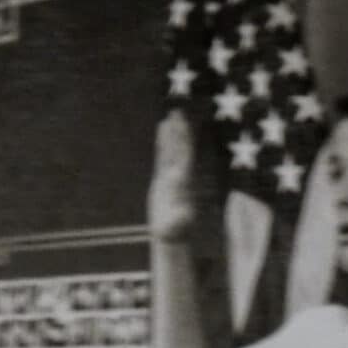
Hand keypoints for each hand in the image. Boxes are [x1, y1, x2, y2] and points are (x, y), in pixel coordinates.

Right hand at [148, 111, 195, 241]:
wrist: (171, 235)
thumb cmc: (173, 233)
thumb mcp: (176, 227)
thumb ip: (180, 220)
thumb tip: (185, 215)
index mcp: (182, 182)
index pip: (184, 157)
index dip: (183, 142)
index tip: (181, 127)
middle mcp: (179, 175)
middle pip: (180, 149)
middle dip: (180, 131)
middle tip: (178, 112)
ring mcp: (171, 175)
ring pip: (172, 149)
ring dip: (172, 133)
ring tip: (172, 115)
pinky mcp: (162, 178)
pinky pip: (163, 155)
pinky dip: (163, 142)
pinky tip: (162, 129)